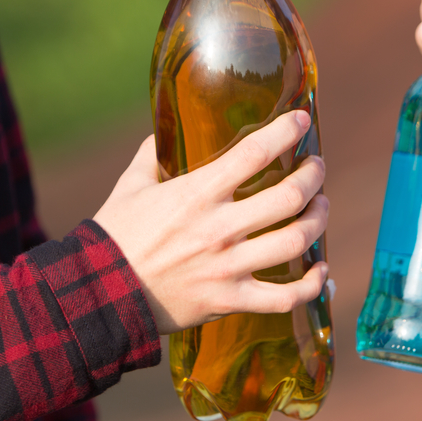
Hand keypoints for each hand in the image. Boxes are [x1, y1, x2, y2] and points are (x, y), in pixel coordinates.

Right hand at [93, 110, 328, 333]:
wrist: (100, 294)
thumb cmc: (115, 236)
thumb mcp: (130, 185)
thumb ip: (151, 155)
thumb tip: (163, 131)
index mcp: (196, 194)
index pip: (254, 153)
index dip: (286, 131)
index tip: (301, 120)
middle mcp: (219, 228)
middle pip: (288, 196)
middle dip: (312, 176)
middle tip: (315, 168)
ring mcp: (228, 267)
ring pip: (295, 241)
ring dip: (317, 220)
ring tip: (319, 206)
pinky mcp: (231, 300)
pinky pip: (286, 297)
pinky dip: (311, 284)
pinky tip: (320, 269)